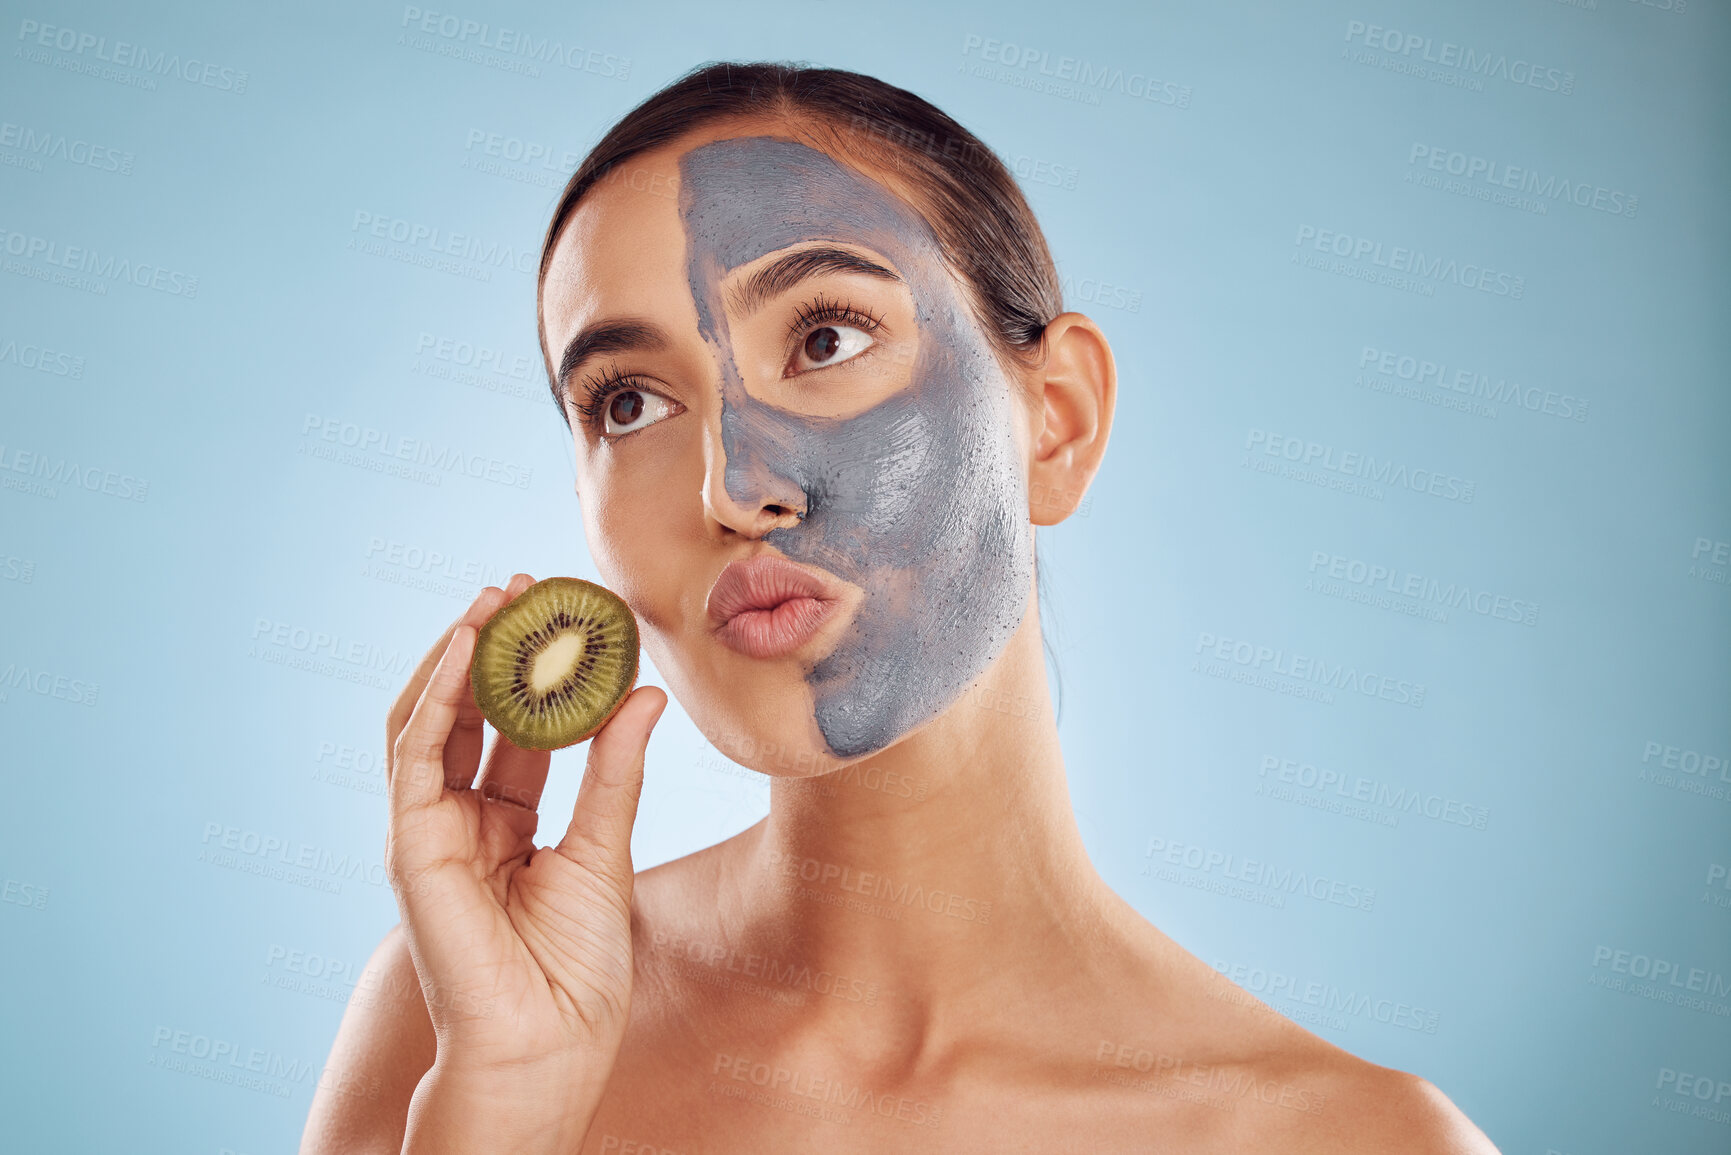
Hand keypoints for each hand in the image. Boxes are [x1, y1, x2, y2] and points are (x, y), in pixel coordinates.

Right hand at [382, 574, 665, 1141]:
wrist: (549, 1042)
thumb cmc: (577, 967)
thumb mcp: (605, 848)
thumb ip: (615, 770)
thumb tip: (646, 694)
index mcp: (507, 825)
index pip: (516, 729)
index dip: (539, 673)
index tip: (568, 616)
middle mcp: (462, 820)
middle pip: (469, 714)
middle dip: (494, 648)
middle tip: (525, 587)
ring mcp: (430, 830)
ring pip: (431, 719)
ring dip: (459, 654)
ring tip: (495, 597)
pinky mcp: (410, 842)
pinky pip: (415, 752)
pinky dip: (437, 694)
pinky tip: (468, 645)